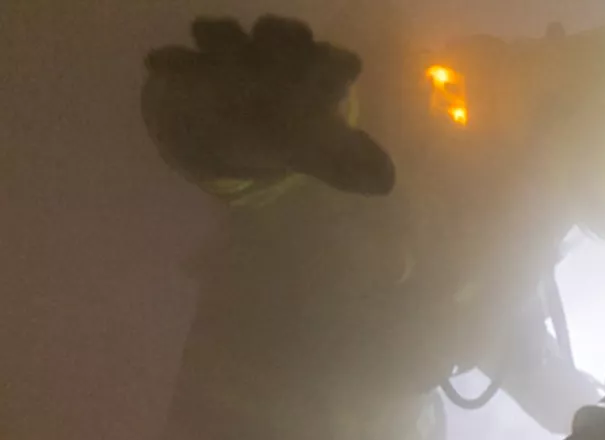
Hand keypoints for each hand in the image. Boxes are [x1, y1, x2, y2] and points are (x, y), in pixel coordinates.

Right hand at [143, 15, 394, 194]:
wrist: (242, 127)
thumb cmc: (294, 132)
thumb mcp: (324, 153)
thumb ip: (350, 162)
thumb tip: (385, 182)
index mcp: (316, 73)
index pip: (334, 62)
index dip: (335, 66)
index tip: (337, 69)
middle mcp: (277, 55)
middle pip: (282, 35)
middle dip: (279, 38)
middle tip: (273, 50)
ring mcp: (233, 57)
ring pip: (229, 35)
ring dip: (223, 39)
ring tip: (214, 52)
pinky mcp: (192, 68)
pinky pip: (179, 59)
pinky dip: (172, 61)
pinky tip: (162, 65)